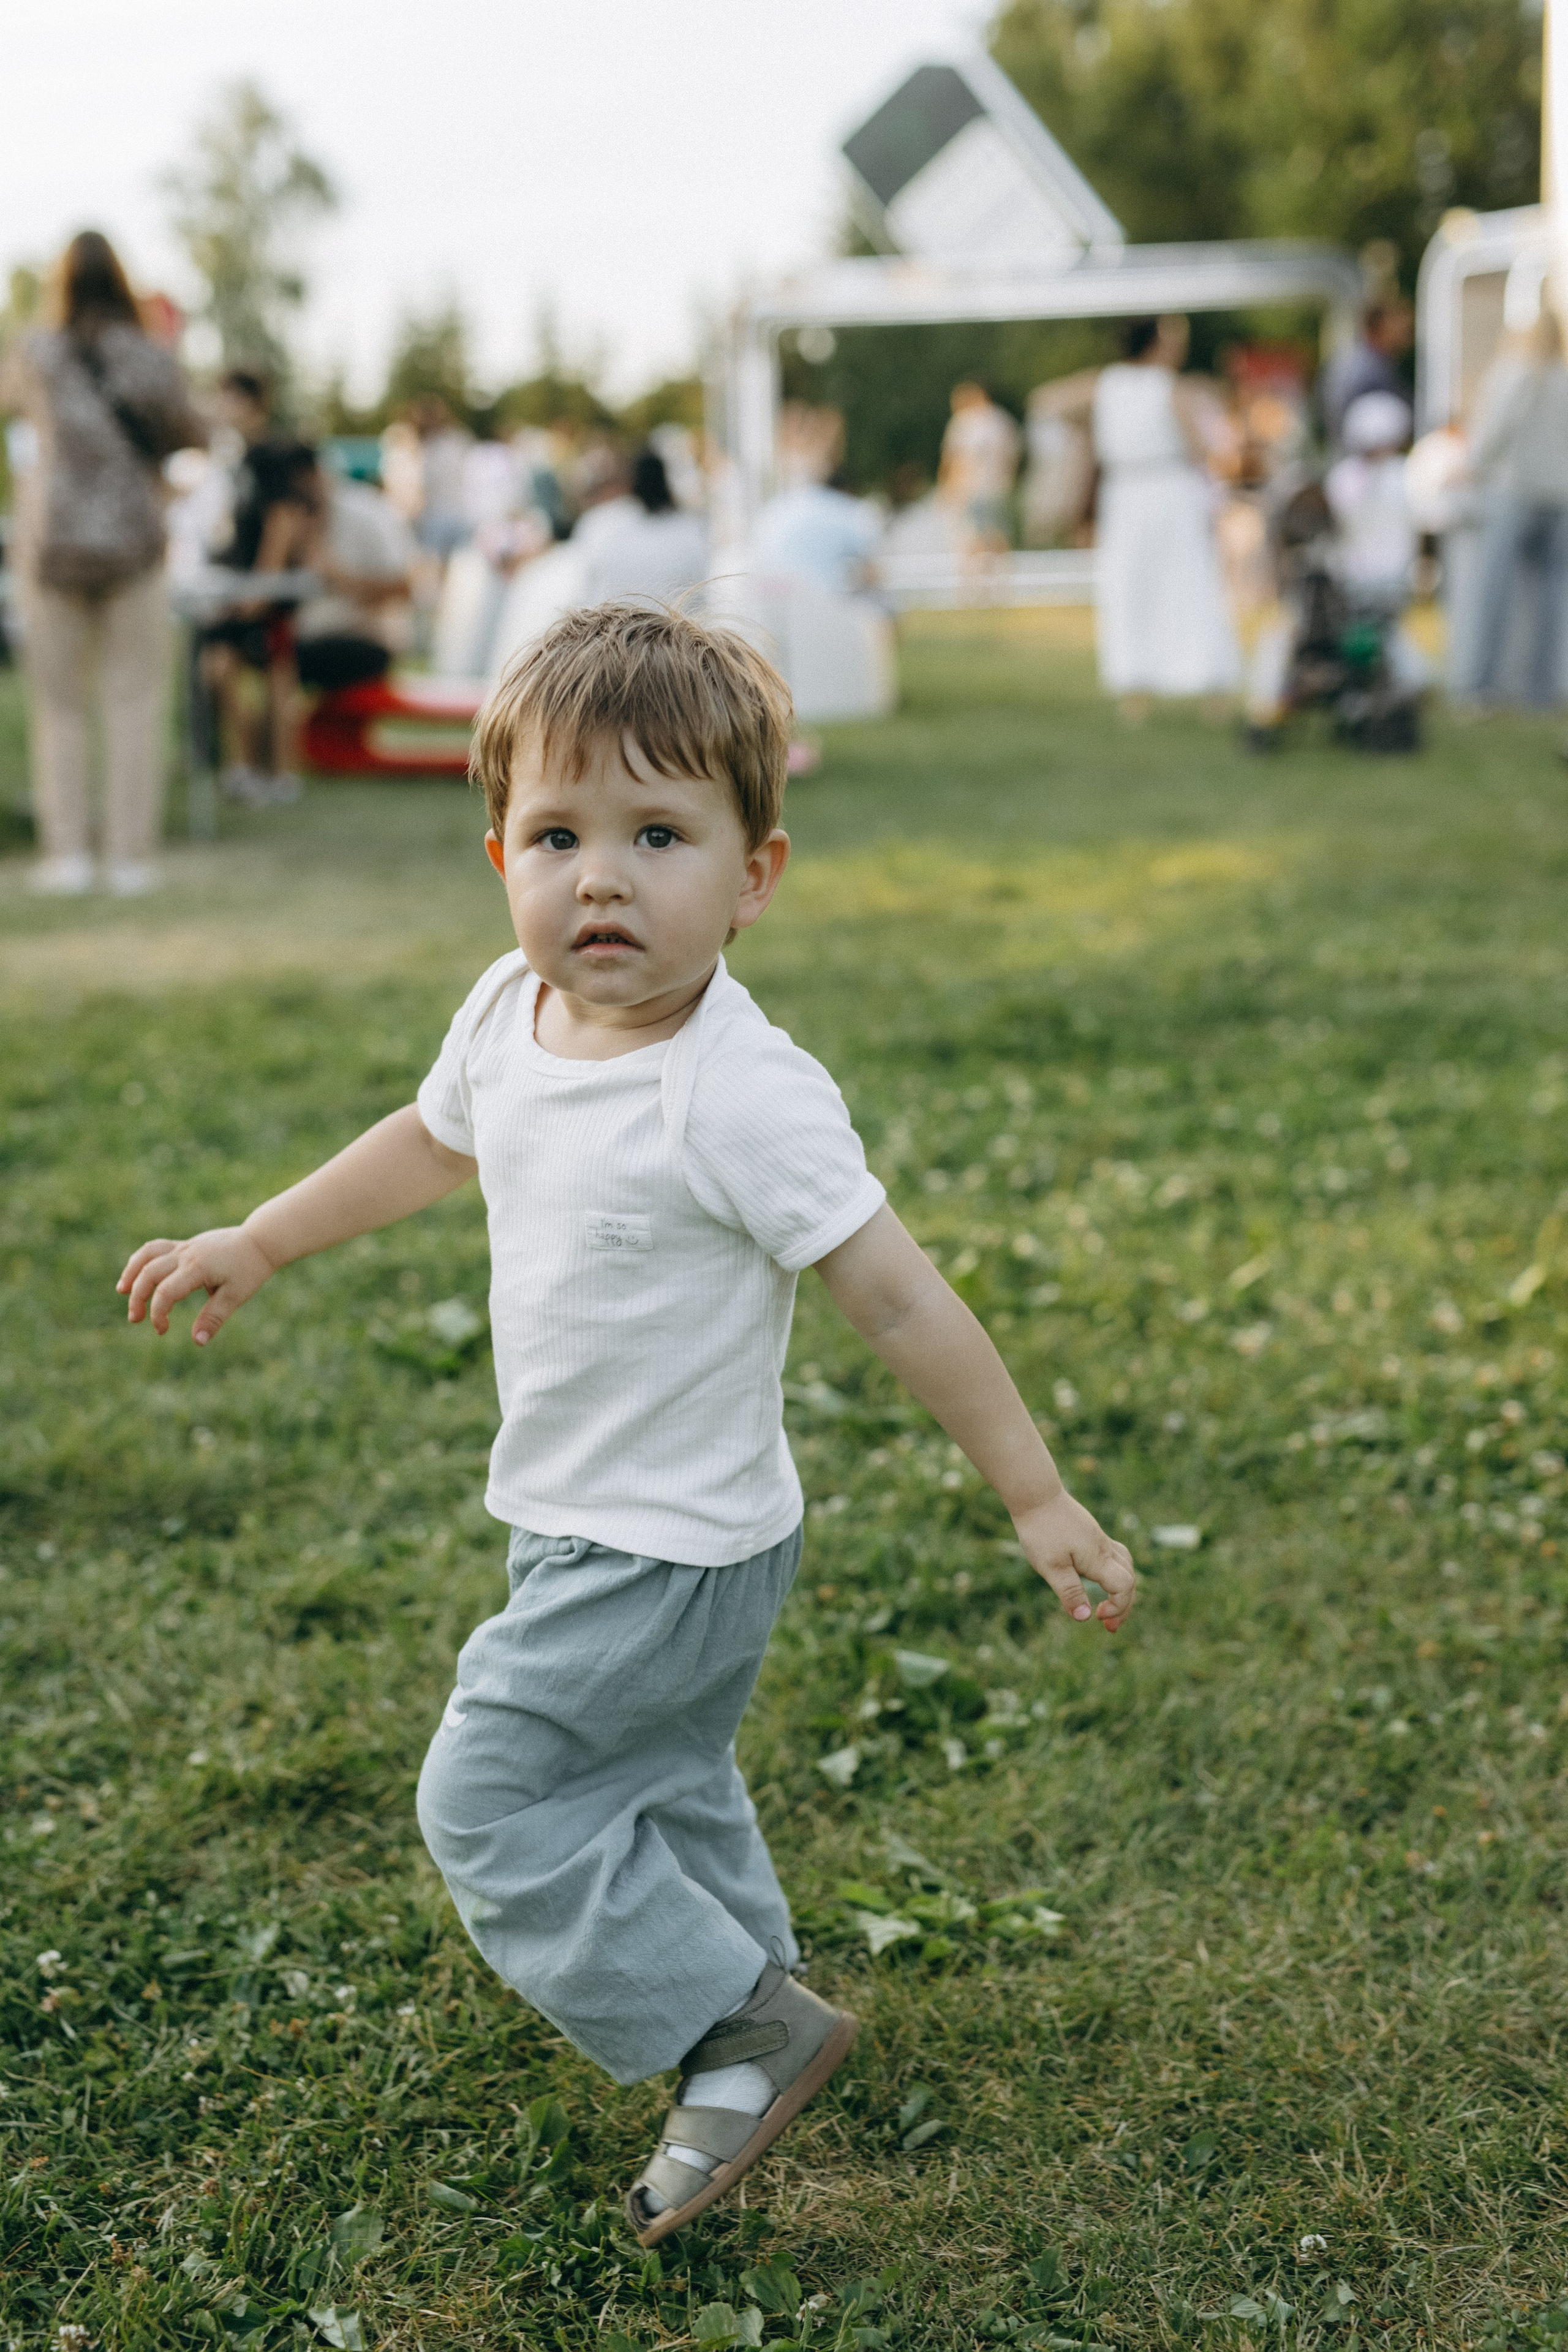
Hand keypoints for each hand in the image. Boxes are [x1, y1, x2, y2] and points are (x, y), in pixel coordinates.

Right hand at [117, 1226, 276, 1345]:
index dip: (158, 1313)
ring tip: (121, 1291)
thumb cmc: (250, 1269)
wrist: (260, 1241)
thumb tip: (197, 1342)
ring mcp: (184, 1247)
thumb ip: (214, 1318)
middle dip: (137, 1297)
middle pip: (149, 1272)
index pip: (166, 1291)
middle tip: (135, 1319)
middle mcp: (186, 1254)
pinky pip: (155, 1248)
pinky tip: (137, 1275)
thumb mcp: (236, 1296)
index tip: (162, 1330)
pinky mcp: (185, 1245)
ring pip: (147, 1254)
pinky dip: (142, 1260)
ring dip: (132, 1272)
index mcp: (197, 1268)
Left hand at [1013, 1489, 1135, 1630]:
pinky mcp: (1090, 1533)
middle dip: (1124, 1604)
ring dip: (1121, 1588)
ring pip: (1124, 1565)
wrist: (1035, 1495)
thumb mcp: (1051, 1567)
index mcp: (1098, 1558)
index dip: (1119, 1607)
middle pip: (1130, 1578)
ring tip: (1107, 1604)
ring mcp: (1098, 1539)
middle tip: (1107, 1625)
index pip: (1125, 1587)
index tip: (1098, 1617)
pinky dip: (1114, 1572)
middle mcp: (1104, 1548)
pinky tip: (1096, 1577)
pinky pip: (1114, 1555)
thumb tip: (1085, 1618)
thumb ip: (1070, 1592)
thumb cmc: (1041, 1530)